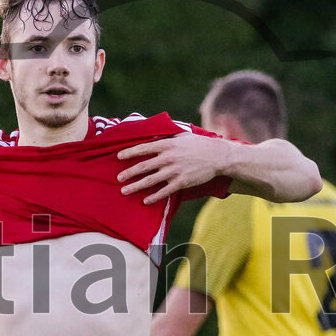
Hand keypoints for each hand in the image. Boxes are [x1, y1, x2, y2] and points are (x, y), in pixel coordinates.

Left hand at [116, 133, 231, 204]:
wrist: (217, 156)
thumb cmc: (199, 144)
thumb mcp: (182, 135)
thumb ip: (167, 137)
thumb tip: (153, 135)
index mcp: (167, 144)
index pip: (144, 148)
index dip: (129, 153)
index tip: (118, 157)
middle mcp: (168, 157)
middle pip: (143, 166)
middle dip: (129, 173)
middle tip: (118, 178)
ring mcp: (174, 171)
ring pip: (150, 180)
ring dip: (135, 186)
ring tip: (124, 190)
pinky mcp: (181, 182)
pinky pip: (164, 191)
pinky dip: (153, 197)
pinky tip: (145, 200)